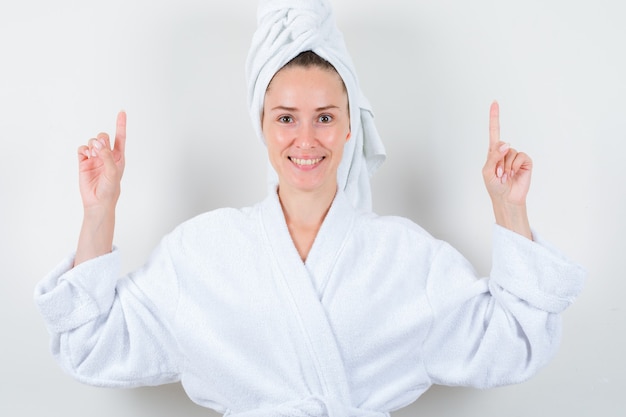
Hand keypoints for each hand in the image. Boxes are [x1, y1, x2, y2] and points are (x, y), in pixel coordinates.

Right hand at [77, 111, 126, 210]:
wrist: (97, 202)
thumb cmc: (110, 189)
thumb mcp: (113, 172)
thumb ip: (106, 156)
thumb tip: (97, 143)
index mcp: (118, 157)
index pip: (120, 137)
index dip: (121, 124)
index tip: (122, 112)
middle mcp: (106, 156)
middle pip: (103, 137)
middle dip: (101, 139)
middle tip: (99, 148)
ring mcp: (95, 158)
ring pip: (92, 142)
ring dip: (92, 144)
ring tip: (93, 154)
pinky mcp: (83, 163)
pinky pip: (82, 149)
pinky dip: (83, 149)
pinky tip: (85, 155)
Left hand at [482, 101, 532, 238]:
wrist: (507, 199)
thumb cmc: (495, 186)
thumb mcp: (487, 171)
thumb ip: (493, 156)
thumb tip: (506, 144)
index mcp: (493, 153)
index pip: (494, 132)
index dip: (495, 117)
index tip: (495, 102)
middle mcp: (505, 152)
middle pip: (500, 145)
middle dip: (497, 161)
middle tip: (498, 175)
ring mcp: (515, 156)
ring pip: (510, 152)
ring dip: (506, 166)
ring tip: (505, 176)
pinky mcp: (525, 161)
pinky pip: (520, 156)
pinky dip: (515, 166)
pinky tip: (514, 174)